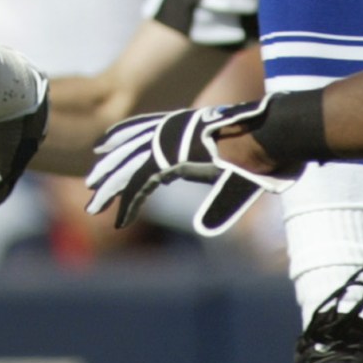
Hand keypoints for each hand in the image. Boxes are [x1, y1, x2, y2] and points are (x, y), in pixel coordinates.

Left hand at [84, 97, 298, 234]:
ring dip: (111, 189)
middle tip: (91, 185)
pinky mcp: (175, 158)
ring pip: (131, 169)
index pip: (147, 144)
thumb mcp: (231, 179)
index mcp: (184, 136)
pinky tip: (117, 218)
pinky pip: (144, 182)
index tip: (108, 159)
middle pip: (132, 154)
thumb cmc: (262, 152)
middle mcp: (174, 137)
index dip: (127, 151)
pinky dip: (130, 202)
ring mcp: (173, 145)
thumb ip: (214, 202)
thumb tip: (202, 227)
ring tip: (93, 206)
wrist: (271, 134)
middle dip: (110, 171)